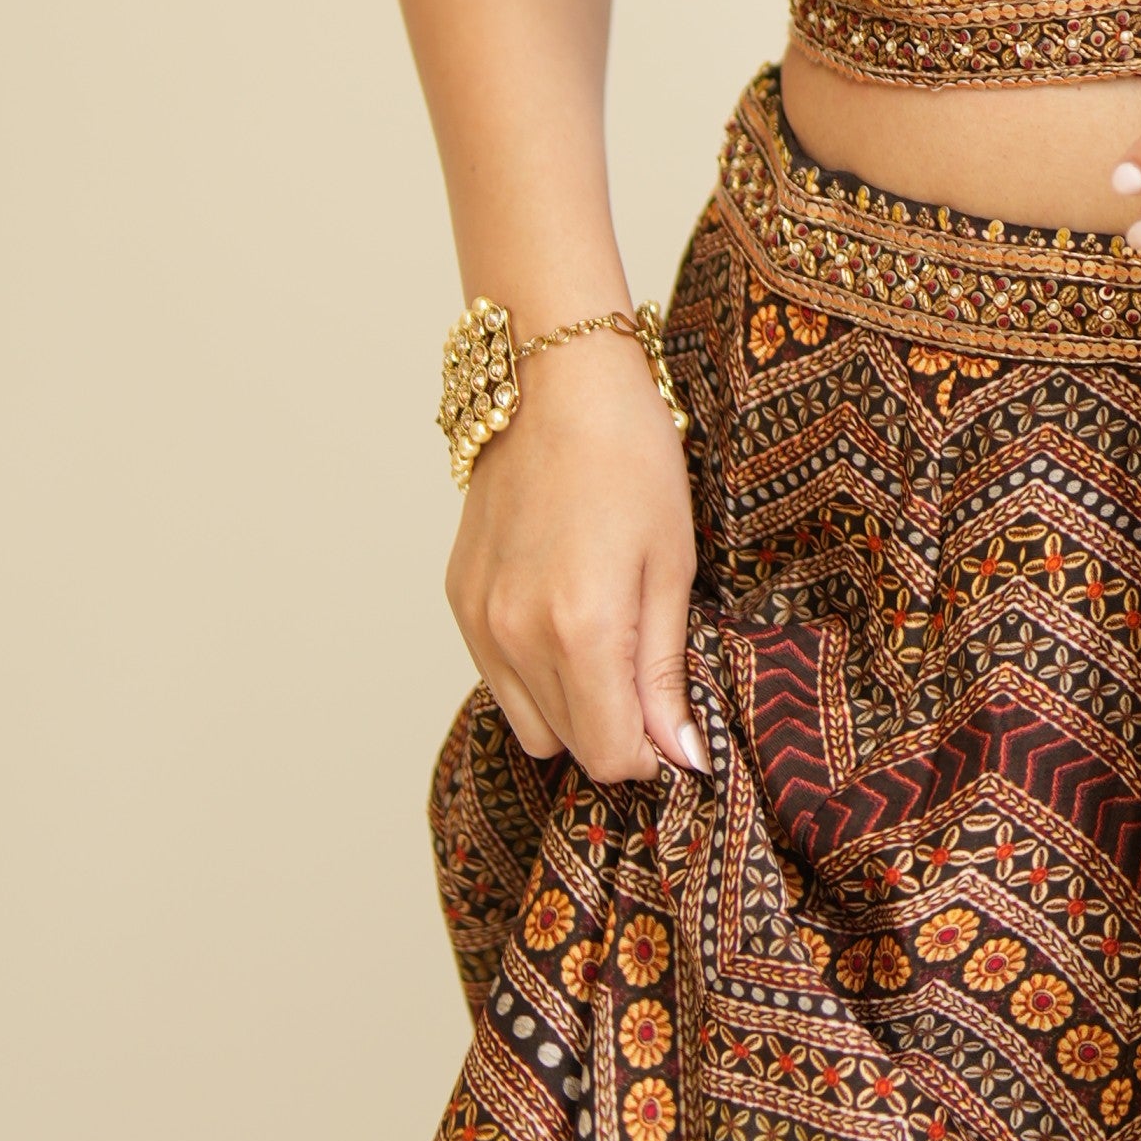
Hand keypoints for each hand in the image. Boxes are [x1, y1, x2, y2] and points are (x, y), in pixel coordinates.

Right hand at [446, 331, 705, 782]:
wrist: (557, 384)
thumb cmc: (632, 461)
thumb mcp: (671, 566)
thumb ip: (666, 671)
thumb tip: (680, 756)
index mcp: (579, 631)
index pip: (611, 755)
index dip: (653, 752)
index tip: (678, 723)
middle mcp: (515, 637)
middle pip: (568, 746)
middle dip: (615, 729)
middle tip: (651, 674)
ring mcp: (479, 621)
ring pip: (528, 721)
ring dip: (571, 706)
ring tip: (610, 641)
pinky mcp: (459, 600)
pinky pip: (497, 676)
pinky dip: (534, 671)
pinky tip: (567, 615)